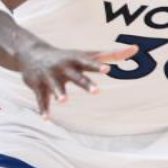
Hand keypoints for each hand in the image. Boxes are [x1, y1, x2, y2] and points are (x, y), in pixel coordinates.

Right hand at [15, 43, 137, 116]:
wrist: (31, 52)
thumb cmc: (68, 56)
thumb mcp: (87, 54)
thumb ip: (111, 54)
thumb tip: (136, 48)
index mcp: (76, 60)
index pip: (89, 63)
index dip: (98, 66)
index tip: (108, 69)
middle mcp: (63, 68)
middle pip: (76, 76)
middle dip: (85, 83)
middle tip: (97, 91)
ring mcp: (49, 76)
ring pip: (55, 86)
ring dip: (59, 93)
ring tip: (64, 100)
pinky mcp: (38, 86)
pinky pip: (41, 99)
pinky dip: (43, 109)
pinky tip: (47, 119)